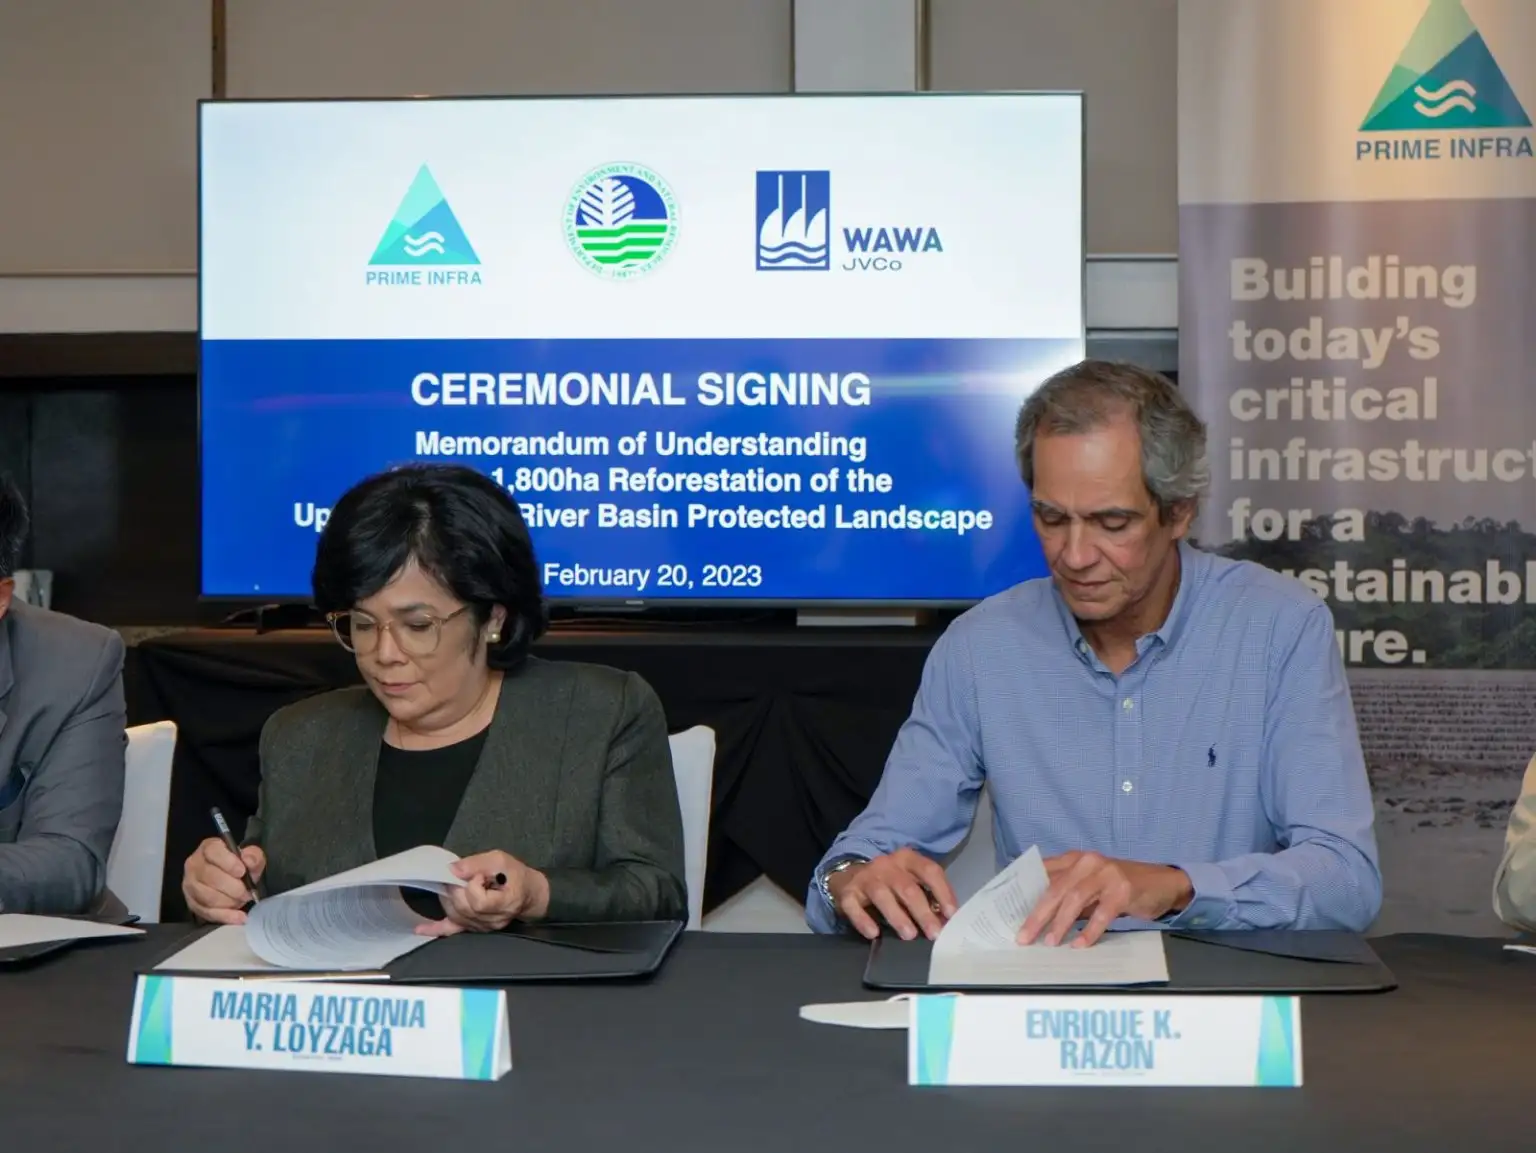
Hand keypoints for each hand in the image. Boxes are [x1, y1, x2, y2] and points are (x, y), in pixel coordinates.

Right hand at [182, 837, 265, 924]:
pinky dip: (225, 916)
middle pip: (210, 877)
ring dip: (229, 902)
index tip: (242, 871)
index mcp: (208, 848)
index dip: (228, 862)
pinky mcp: (191, 903)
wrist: (230, 878)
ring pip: (207, 897)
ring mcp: (190, 885)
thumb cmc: (240, 865)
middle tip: (247, 892)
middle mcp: (194, 864)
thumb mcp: (251, 856)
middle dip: (233, 888)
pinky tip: (239, 917)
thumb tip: (248, 861)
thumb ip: (253, 856)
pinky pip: (206, 912)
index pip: (213, 852)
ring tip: (242, 901)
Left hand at [416, 850, 550, 937]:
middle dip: (457, 889)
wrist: (526, 893)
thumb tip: (452, 869)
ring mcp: (482, 927)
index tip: (480, 874)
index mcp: (504, 904)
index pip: (479, 902)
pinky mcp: (473, 928)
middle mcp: (492, 921)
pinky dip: (435, 929)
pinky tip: (420, 929)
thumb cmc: (515, 875)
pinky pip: (452, 930)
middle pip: (463, 908)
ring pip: (455, 915)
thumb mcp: (500, 860)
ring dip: (448, 898)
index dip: (473, 885)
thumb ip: (477, 863)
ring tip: (454, 884)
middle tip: (462, 875)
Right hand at [826, 848, 958, 941]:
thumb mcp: (910, 880)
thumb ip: (927, 897)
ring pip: (882, 895)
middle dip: (922, 911)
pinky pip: (854, 906)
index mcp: (908, 859)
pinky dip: (863, 920)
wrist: (849, 875)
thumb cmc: (889, 881)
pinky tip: (873, 933)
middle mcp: (887, 865)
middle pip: (907, 887)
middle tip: (933, 933)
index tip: (951, 915)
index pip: (929, 871)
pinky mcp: (848, 892)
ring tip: (909, 935)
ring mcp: (866, 877)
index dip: (942, 892)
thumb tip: (944, 920)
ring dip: (897, 916)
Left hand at [1017, 851, 1192, 947]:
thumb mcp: (1090, 885)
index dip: (1025, 894)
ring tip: (1049, 942)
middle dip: (1037, 914)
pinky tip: (1080, 944)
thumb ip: (1068, 894)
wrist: (1161, 882)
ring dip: (1060, 922)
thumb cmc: (1119, 887)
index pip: (1042, 874)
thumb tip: (1038, 918)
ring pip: (1074, 898)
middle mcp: (1087, 862)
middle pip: (1054, 888)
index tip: (1010, 914)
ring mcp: (1105, 874)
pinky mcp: (1123, 889)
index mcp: (1074, 859)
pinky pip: (1102, 913)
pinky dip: (1089, 930)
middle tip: (1024, 936)